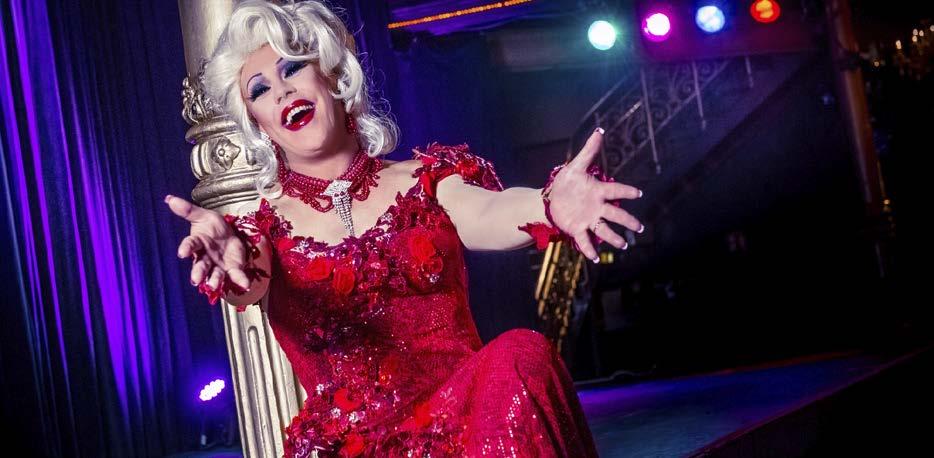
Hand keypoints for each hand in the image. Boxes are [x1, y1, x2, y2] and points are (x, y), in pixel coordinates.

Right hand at [165, 194, 250, 290]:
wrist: (229, 234)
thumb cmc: (212, 227)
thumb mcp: (203, 215)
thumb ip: (188, 210)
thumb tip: (169, 199)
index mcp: (198, 243)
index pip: (191, 245)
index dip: (186, 248)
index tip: (182, 252)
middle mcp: (206, 257)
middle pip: (201, 265)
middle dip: (198, 272)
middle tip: (195, 279)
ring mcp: (219, 265)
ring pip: (215, 274)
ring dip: (214, 280)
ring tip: (213, 285)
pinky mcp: (232, 268)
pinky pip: (235, 275)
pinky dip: (240, 280)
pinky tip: (245, 284)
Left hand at [546, 128, 643, 260]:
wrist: (548, 199)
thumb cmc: (565, 183)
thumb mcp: (575, 166)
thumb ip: (588, 151)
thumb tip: (599, 131)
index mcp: (598, 191)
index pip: (616, 190)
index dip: (627, 191)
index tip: (638, 193)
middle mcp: (597, 207)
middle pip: (616, 214)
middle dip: (628, 221)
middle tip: (639, 228)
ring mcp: (588, 219)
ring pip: (604, 229)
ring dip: (614, 238)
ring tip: (623, 245)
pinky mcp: (577, 229)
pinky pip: (585, 240)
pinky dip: (590, 249)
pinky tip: (595, 259)